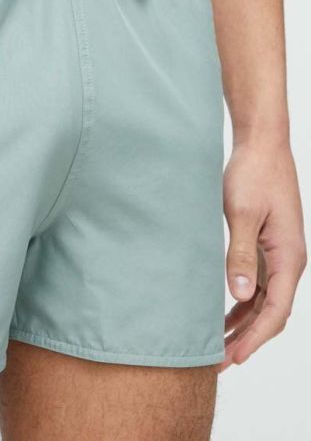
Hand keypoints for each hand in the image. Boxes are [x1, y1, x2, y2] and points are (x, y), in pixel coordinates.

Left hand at [222, 138, 305, 369]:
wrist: (262, 144)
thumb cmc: (253, 173)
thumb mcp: (243, 212)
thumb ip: (240, 253)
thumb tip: (240, 294)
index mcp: (290, 256)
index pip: (276, 311)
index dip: (254, 338)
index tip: (232, 357)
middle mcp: (289, 260)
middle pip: (271, 313)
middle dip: (247, 340)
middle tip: (217, 363)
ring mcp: (278, 254)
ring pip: (264, 302)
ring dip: (243, 325)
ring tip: (216, 347)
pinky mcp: (266, 246)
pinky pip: (258, 285)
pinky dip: (241, 304)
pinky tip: (222, 315)